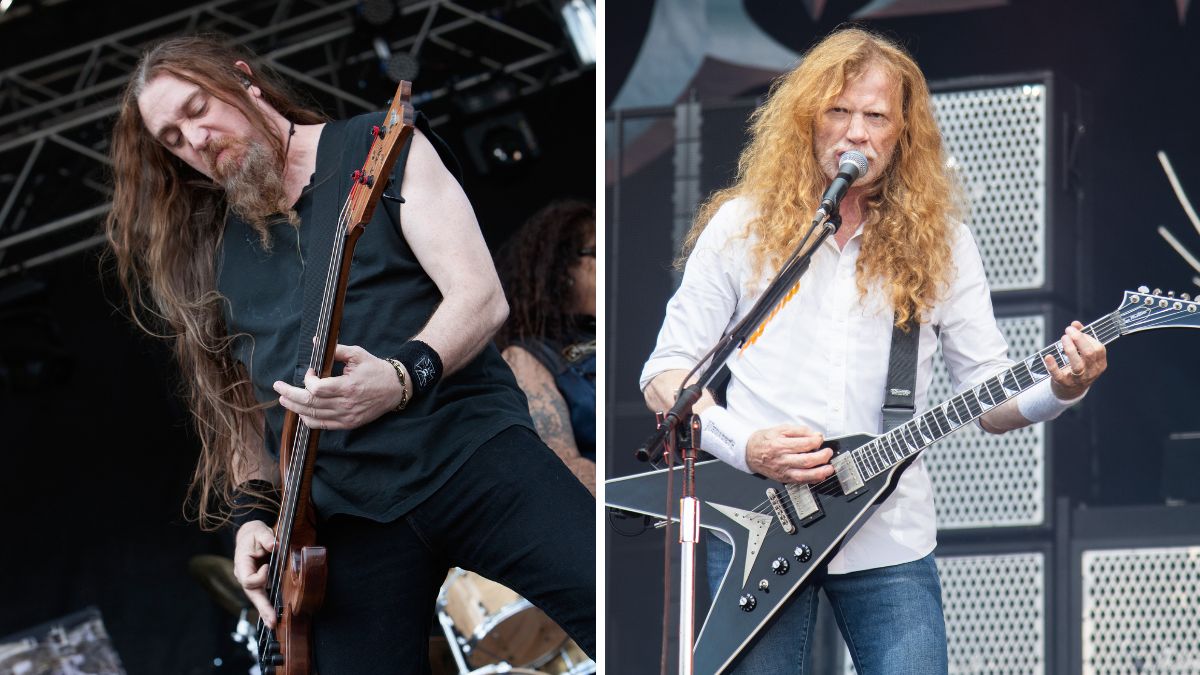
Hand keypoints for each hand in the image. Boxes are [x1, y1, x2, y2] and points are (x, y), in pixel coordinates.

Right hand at [233, 520, 276, 627]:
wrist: (250, 535)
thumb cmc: (254, 534)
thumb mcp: (259, 531)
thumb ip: (265, 537)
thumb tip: (273, 545)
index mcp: (242, 564)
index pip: (248, 579)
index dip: (259, 577)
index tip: (268, 567)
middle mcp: (244, 575)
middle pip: (252, 594)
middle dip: (262, 608)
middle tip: (272, 622)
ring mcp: (251, 580)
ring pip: (257, 597)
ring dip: (265, 611)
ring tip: (273, 624)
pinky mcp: (259, 582)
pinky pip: (262, 595)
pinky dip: (267, 606)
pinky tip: (272, 617)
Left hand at [272, 344, 407, 429]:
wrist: (395, 388)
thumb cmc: (376, 369)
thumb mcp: (358, 354)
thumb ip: (335, 350)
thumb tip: (315, 342)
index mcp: (348, 387)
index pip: (317, 388)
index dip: (308, 379)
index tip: (311, 371)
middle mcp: (345, 404)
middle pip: (310, 403)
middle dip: (290, 394)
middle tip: (278, 387)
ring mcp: (346, 416)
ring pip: (313, 415)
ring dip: (295, 408)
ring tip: (284, 399)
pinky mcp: (348, 424)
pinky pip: (323, 425)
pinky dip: (309, 420)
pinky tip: (301, 413)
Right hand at [745, 424, 833, 483]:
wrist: (749, 453)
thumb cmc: (764, 440)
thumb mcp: (779, 429)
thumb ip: (798, 430)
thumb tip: (814, 434)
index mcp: (780, 445)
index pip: (803, 444)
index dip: (816, 441)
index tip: (820, 438)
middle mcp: (782, 460)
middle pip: (806, 461)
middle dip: (822, 457)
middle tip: (828, 452)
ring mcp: (783, 471)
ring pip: (804, 475)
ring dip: (820, 472)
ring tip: (829, 468)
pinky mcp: (784, 478)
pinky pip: (800, 481)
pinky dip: (812, 480)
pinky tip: (820, 476)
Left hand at [1044, 321, 1106, 399]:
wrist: (1070, 390)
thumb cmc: (1078, 366)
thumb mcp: (1083, 354)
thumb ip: (1080, 338)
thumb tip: (1075, 324)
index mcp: (1099, 363)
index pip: (1098, 348)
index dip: (1087, 337)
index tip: (1075, 329)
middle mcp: (1091, 372)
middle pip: (1089, 354)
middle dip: (1078, 339)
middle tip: (1068, 331)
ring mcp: (1079, 379)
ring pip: (1077, 365)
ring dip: (1070, 349)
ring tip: (1063, 338)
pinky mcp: (1064, 384)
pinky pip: (1059, 375)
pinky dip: (1053, 366)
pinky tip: (1048, 357)